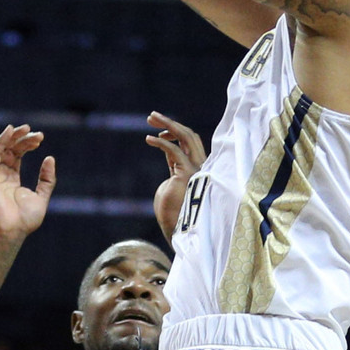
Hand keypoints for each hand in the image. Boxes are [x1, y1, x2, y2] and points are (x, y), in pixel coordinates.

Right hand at [0, 124, 54, 240]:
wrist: (13, 231)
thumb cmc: (25, 219)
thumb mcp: (42, 196)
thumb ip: (46, 178)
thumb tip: (50, 158)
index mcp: (12, 179)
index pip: (18, 155)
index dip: (28, 144)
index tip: (40, 138)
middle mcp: (1, 175)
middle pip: (10, 150)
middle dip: (23, 139)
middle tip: (37, 133)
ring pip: (2, 149)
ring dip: (12, 137)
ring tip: (25, 128)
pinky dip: (0, 141)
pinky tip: (9, 131)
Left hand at [146, 111, 206, 239]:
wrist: (178, 233)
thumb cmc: (173, 215)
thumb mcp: (171, 187)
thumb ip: (173, 171)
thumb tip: (170, 160)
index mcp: (197, 169)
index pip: (188, 143)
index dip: (174, 134)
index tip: (158, 133)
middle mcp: (201, 166)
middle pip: (190, 135)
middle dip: (171, 123)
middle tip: (152, 116)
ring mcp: (197, 170)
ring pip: (187, 137)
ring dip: (168, 124)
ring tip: (151, 117)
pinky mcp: (188, 175)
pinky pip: (175, 151)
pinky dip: (161, 143)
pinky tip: (149, 139)